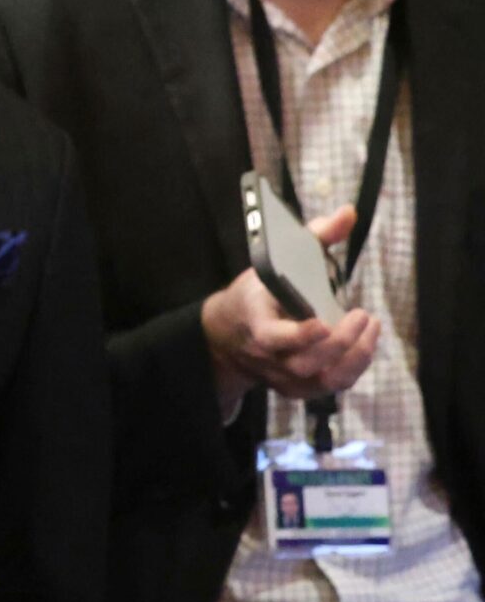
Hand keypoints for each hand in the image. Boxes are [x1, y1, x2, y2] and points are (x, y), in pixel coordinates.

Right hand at [200, 205, 381, 414]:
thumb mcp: (275, 260)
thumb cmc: (259, 293)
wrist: (231, 334)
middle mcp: (266, 355)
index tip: (322, 322)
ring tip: (370, 328)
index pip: (272, 337)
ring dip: (352, 358)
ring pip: (320, 380)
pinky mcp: (297, 388)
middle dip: (339, 343)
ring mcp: (281, 376)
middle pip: (303, 362)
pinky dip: (353, 369)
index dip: (298, 335)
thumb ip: (314, 238)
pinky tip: (366, 344)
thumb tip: (348, 213)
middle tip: (361, 315)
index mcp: (255, 322)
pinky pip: (329, 387)